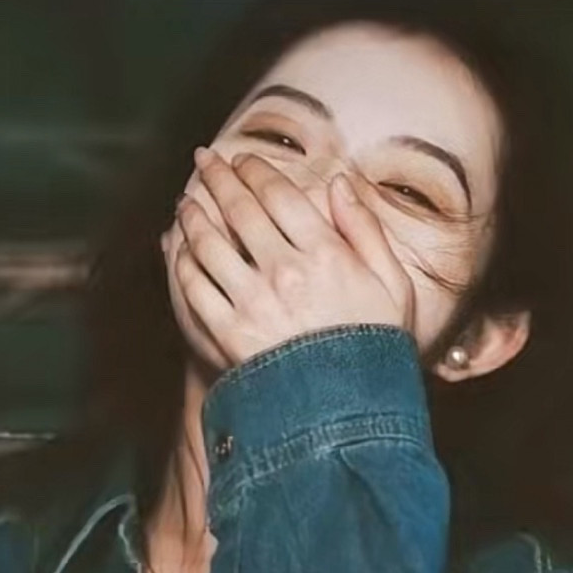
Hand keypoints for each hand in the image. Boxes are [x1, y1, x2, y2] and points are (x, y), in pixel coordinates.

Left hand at [162, 147, 414, 369]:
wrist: (349, 413)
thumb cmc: (375, 346)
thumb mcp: (393, 284)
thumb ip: (366, 229)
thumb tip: (339, 182)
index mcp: (326, 254)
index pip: (279, 195)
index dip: (255, 170)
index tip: (242, 159)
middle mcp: (285, 272)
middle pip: (239, 209)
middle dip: (218, 178)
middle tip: (204, 160)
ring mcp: (253, 304)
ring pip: (210, 243)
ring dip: (193, 215)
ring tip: (186, 201)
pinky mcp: (229, 335)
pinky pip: (196, 288)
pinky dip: (183, 262)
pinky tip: (180, 250)